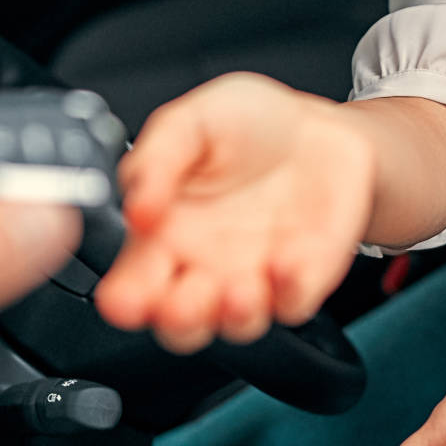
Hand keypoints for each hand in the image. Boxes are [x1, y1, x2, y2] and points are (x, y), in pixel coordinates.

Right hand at [95, 73, 374, 352]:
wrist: (319, 128)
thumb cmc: (249, 124)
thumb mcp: (191, 121)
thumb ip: (157, 158)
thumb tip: (135, 202)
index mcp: (165, 233)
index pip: (132, 283)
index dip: (126, 300)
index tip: (127, 299)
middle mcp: (202, 265)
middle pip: (178, 322)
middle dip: (176, 320)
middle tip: (179, 298)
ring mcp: (251, 280)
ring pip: (233, 324)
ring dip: (233, 315)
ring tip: (237, 289)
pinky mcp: (299, 282)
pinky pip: (292, 302)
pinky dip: (289, 290)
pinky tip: (287, 261)